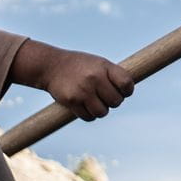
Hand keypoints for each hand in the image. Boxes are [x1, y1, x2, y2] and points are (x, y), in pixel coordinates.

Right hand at [15, 41, 135, 120]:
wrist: (51, 66)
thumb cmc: (80, 66)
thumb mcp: (99, 63)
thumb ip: (114, 75)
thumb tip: (129, 92)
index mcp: (104, 67)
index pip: (126, 83)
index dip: (127, 90)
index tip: (123, 91)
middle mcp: (94, 78)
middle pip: (116, 101)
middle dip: (113, 101)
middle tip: (104, 96)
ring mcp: (83, 91)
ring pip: (103, 112)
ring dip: (101, 110)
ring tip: (95, 101)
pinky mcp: (72, 101)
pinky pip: (89, 117)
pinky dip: (89, 115)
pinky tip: (85, 106)